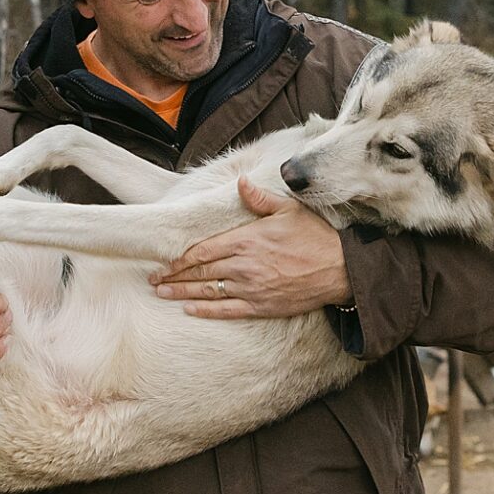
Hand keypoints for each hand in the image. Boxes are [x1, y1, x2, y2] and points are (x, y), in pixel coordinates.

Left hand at [152, 180, 350, 317]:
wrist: (340, 269)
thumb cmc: (314, 236)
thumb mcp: (288, 209)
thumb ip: (259, 199)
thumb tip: (241, 182)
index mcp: (246, 240)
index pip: (203, 251)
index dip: (180, 259)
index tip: (163, 261)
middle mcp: (244, 266)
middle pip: (200, 272)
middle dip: (174, 276)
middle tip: (154, 279)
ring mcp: (251, 288)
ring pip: (208, 292)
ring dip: (182, 294)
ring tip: (162, 294)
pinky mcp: (261, 306)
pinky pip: (227, 310)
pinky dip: (206, 310)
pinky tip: (190, 310)